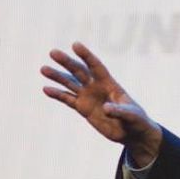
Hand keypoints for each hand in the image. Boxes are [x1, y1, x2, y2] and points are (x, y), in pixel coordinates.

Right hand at [41, 42, 161, 165]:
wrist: (131, 133)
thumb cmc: (135, 119)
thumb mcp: (131, 115)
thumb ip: (119, 111)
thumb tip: (106, 109)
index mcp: (110, 83)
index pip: (96, 66)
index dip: (86, 56)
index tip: (75, 45)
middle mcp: (96, 87)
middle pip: (79, 72)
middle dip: (67, 62)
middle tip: (53, 53)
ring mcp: (88, 97)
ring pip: (70, 83)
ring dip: (57, 76)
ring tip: (44, 69)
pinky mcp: (83, 108)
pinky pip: (68, 100)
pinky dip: (57, 95)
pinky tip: (46, 89)